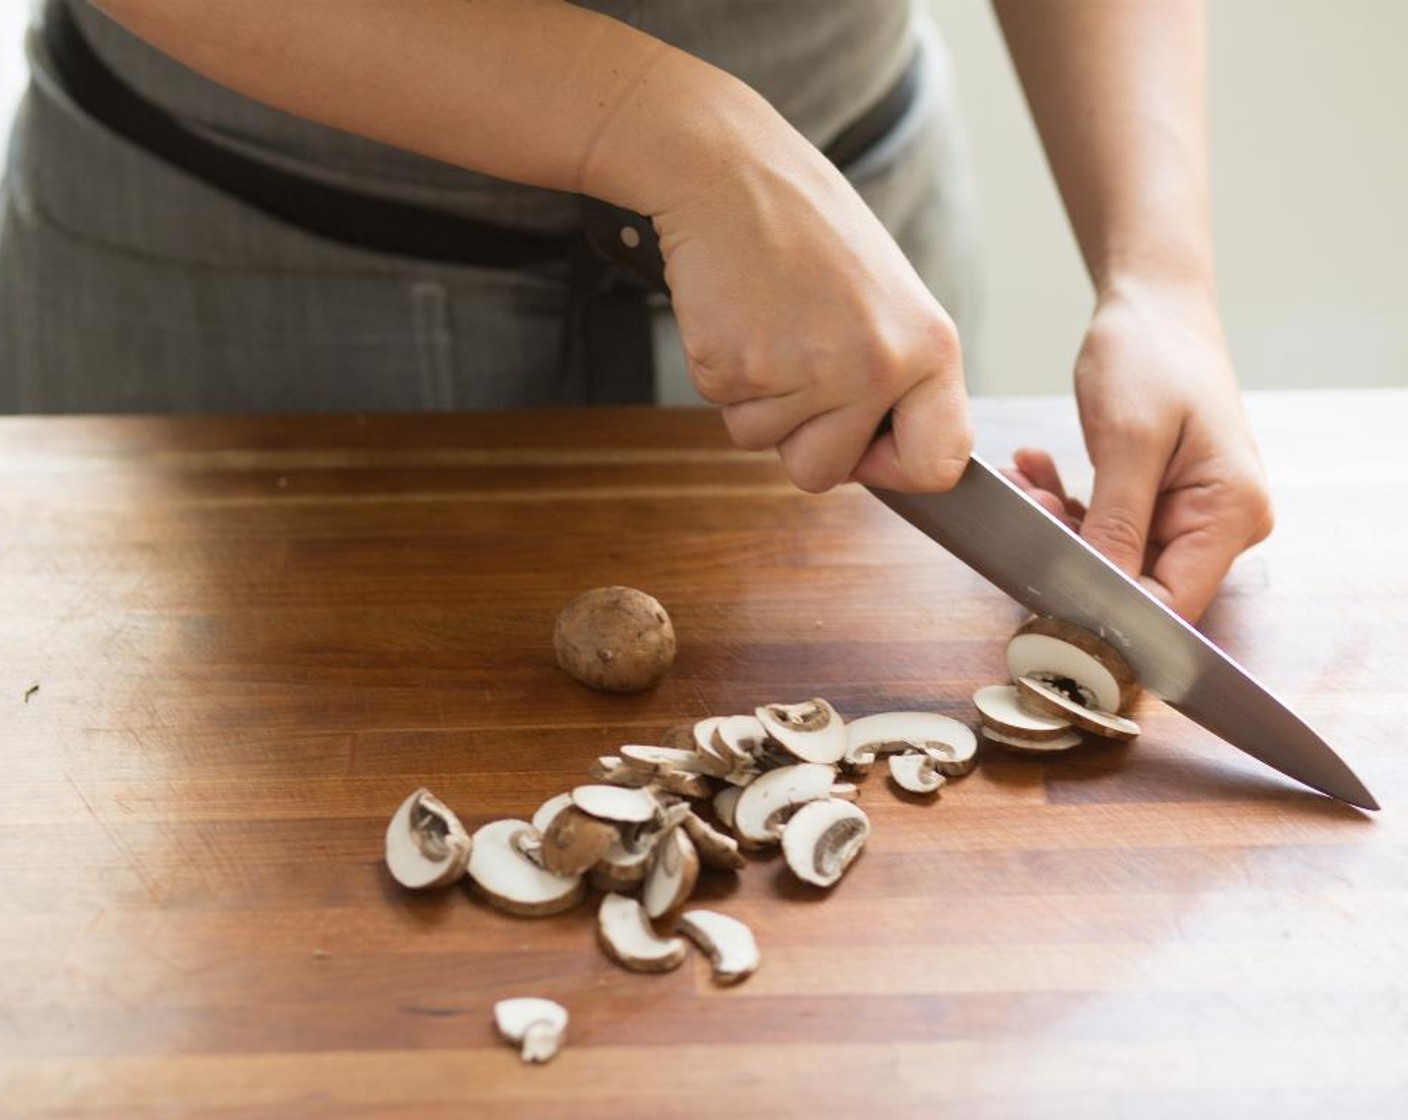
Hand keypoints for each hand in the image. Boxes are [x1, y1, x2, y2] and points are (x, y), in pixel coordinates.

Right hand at [650, 117, 971, 493]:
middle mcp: (876, 366)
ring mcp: (805, 371)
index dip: (895, 467)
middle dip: (799, 436)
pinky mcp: (736, 367)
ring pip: (764, 443)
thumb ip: (898, 380)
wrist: (731, 174)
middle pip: (825, 472)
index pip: (938, 463)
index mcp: (929, 347)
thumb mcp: (889, 301)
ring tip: (768, 324)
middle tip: (795, 360)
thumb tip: (885, 458)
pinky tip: (737, 316)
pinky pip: (723, 409)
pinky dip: (721, 373)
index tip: (868, 445)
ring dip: (756, 399)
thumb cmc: (809, 231)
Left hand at [1007, 283, 1273, 621]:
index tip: (1045, 584)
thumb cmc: (1150, 356)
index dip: (1107, 612)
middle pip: (1138, 583)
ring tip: (1024, 480)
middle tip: (1026, 506)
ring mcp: (1194, 515)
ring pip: (1113, 557)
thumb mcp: (1127, 441)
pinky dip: (1065, 506)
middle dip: (1071, 554)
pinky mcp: (1163, 504)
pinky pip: (1108, 529)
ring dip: (1058, 525)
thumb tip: (1098, 599)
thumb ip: (1116, 525)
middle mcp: (1224, 524)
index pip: (1170, 605)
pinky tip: (1034, 471)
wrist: (1154, 305)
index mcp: (1231, 512)